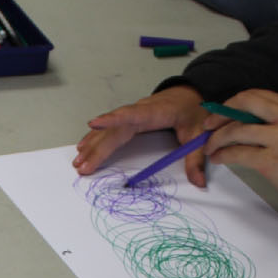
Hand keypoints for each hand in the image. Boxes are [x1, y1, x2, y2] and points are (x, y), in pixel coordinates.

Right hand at [74, 85, 207, 179]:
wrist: (190, 94)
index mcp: (155, 112)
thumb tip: (199, 182)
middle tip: (83, 166)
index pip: (131, 115)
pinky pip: (110, 128)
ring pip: (109, 129)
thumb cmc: (193, 111)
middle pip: (114, 129)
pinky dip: (96, 138)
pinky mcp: (129, 119)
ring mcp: (132, 114)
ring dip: (92, 144)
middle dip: (97, 147)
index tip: (94, 124)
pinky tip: (84, 147)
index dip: (112, 119)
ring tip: (78, 161)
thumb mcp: (200, 134)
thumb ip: (197, 159)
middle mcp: (139, 112)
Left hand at [204, 88, 277, 202]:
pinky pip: (238, 153)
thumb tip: (245, 118)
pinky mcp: (271, 161)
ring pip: (236, 131)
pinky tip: (219, 158)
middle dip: (220, 115)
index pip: (256, 95)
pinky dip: (223, 155)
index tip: (220, 113)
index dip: (233, 103)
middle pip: (244, 105)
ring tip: (209, 147)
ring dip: (217, 139)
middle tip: (208, 127)